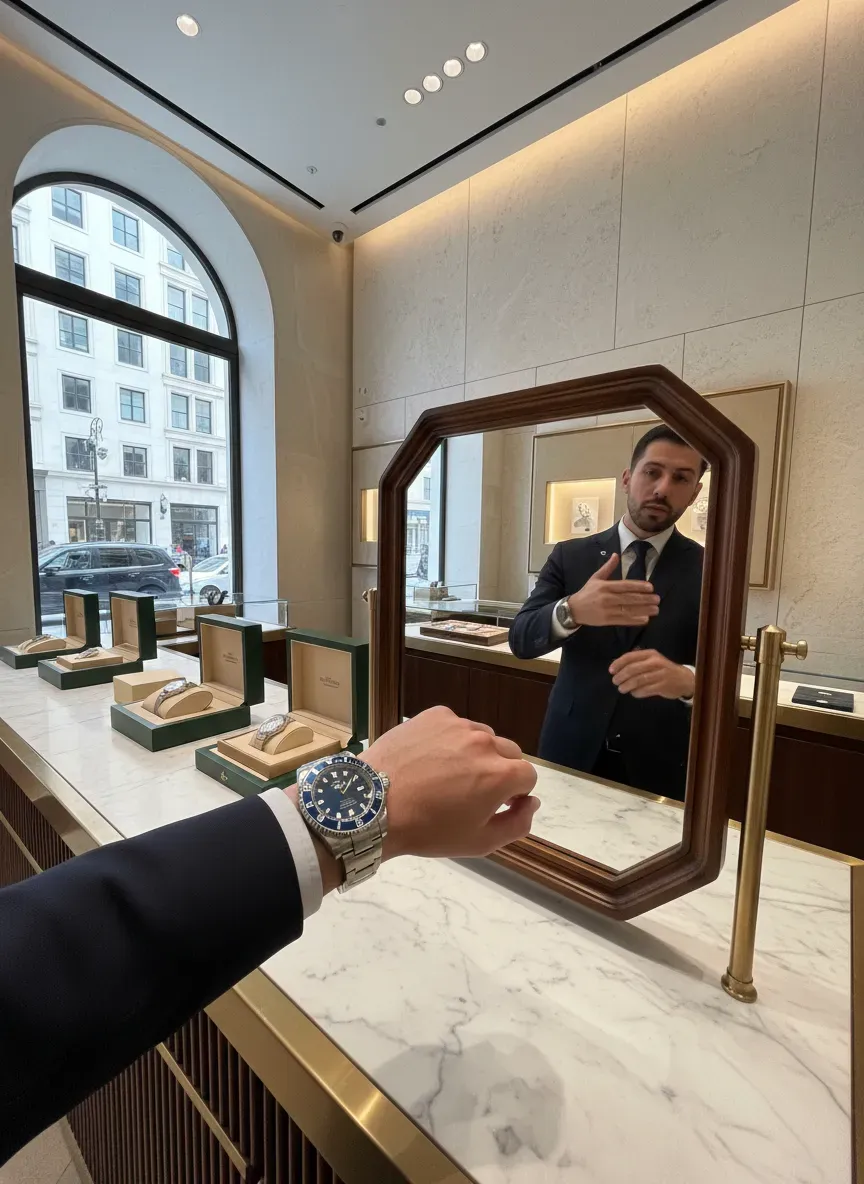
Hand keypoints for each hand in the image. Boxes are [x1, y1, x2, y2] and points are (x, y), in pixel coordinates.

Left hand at [285, 708, 538, 892]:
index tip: (495, 805)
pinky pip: (454, 725)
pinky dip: (450, 739)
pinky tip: (429, 759)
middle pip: (509, 753)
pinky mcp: (434, 715)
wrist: (372, 805)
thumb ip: (518, 823)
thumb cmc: (427, 830)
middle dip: (499, 771)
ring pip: (482, 737)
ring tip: (446, 775)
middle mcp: (485, 742)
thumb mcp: (479, 842)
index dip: (515, 794)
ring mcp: (458, 725)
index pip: (528, 776)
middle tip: (470, 792)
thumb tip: (532, 802)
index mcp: (501, 774)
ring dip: (475, 753)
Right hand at [568, 554, 659, 627]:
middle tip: (657, 599)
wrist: (573, 609)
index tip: (651, 587)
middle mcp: (607, 598)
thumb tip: (616, 554)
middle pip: (629, 598)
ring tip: (655, 609)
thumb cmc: (587, 592)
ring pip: (628, 610)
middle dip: (645, 599)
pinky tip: (645, 619)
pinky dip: (634, 620)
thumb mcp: (595, 578)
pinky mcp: (607, 620)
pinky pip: (623, 620)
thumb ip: (608, 567)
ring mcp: (607, 610)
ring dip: (643, 610)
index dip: (638, 586)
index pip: (625, 586)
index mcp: (605, 586)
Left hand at [609, 649, 694, 699]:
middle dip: (620, 676)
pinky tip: (634, 693)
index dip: (618, 664)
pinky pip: (645, 690)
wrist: (684, 679)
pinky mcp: (663, 686)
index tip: (611, 671)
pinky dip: (637, 692)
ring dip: (626, 686)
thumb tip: (616, 667)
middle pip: (632, 669)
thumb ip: (637, 662)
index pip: (630, 657)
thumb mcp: (652, 660)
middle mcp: (655, 662)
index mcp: (650, 654)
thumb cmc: (663, 669)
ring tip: (621, 689)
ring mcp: (660, 674)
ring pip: (637, 681)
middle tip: (615, 682)